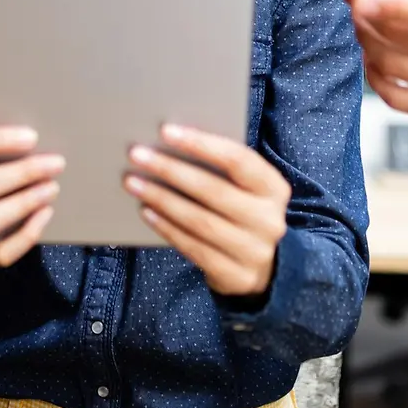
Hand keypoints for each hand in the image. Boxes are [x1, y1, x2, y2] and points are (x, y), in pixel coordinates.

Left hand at [125, 125, 289, 298]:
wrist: (265, 267)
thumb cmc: (242, 211)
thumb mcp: (245, 188)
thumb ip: (221, 169)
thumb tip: (171, 142)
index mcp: (273, 188)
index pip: (238, 160)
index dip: (201, 144)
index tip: (166, 131)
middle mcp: (269, 220)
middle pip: (214, 190)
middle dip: (171, 170)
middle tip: (137, 155)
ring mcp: (255, 251)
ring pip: (200, 221)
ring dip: (162, 199)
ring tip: (134, 182)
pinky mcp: (236, 277)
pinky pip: (194, 249)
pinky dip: (167, 228)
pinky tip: (147, 212)